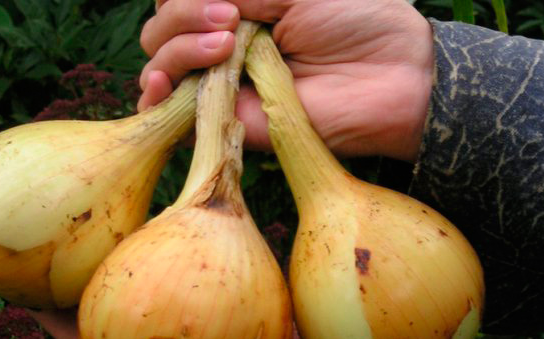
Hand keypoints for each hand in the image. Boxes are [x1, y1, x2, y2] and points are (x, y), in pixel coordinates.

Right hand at [138, 0, 433, 160]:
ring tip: (226, 44)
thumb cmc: (351, 16)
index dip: (179, 0)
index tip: (224, 0)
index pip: (174, 2)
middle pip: (159, 33)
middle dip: (179, 19)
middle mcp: (220, 46)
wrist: (389, 74)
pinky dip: (154, 97)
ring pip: (158, 68)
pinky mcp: (227, 121)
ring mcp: (220, 85)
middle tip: (230, 19)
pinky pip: (170, 116)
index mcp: (234, 10)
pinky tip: (166, 82)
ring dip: (175, 49)